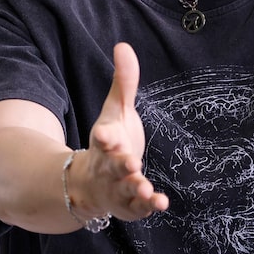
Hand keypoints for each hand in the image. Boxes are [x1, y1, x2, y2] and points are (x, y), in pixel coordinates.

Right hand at [74, 43, 169, 219]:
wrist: (92, 182)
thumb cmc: (111, 140)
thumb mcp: (116, 109)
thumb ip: (123, 82)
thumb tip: (123, 45)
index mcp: (105, 140)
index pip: (103, 137)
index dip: (105, 136)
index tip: (107, 134)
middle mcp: (108, 165)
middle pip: (113, 165)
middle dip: (121, 165)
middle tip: (131, 163)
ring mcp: (117, 186)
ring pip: (124, 189)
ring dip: (134, 188)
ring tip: (145, 188)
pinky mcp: (128, 204)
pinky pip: (137, 207)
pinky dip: (147, 206)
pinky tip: (161, 203)